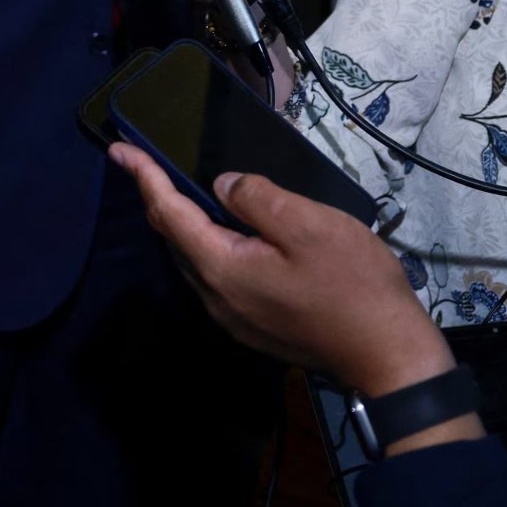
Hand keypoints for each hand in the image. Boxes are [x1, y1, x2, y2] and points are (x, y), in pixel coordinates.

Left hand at [110, 145, 459, 418]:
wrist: (389, 357)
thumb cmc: (353, 286)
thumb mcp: (308, 225)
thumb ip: (256, 199)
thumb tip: (220, 187)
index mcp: (222, 268)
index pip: (168, 214)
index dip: (144, 177)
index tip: (118, 149)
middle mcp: (217, 297)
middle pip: (175, 239)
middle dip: (156, 198)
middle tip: (144, 163)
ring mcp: (235, 317)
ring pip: (194, 260)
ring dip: (181, 223)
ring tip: (176, 188)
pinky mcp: (255, 326)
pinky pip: (216, 276)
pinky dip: (207, 244)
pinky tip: (222, 230)